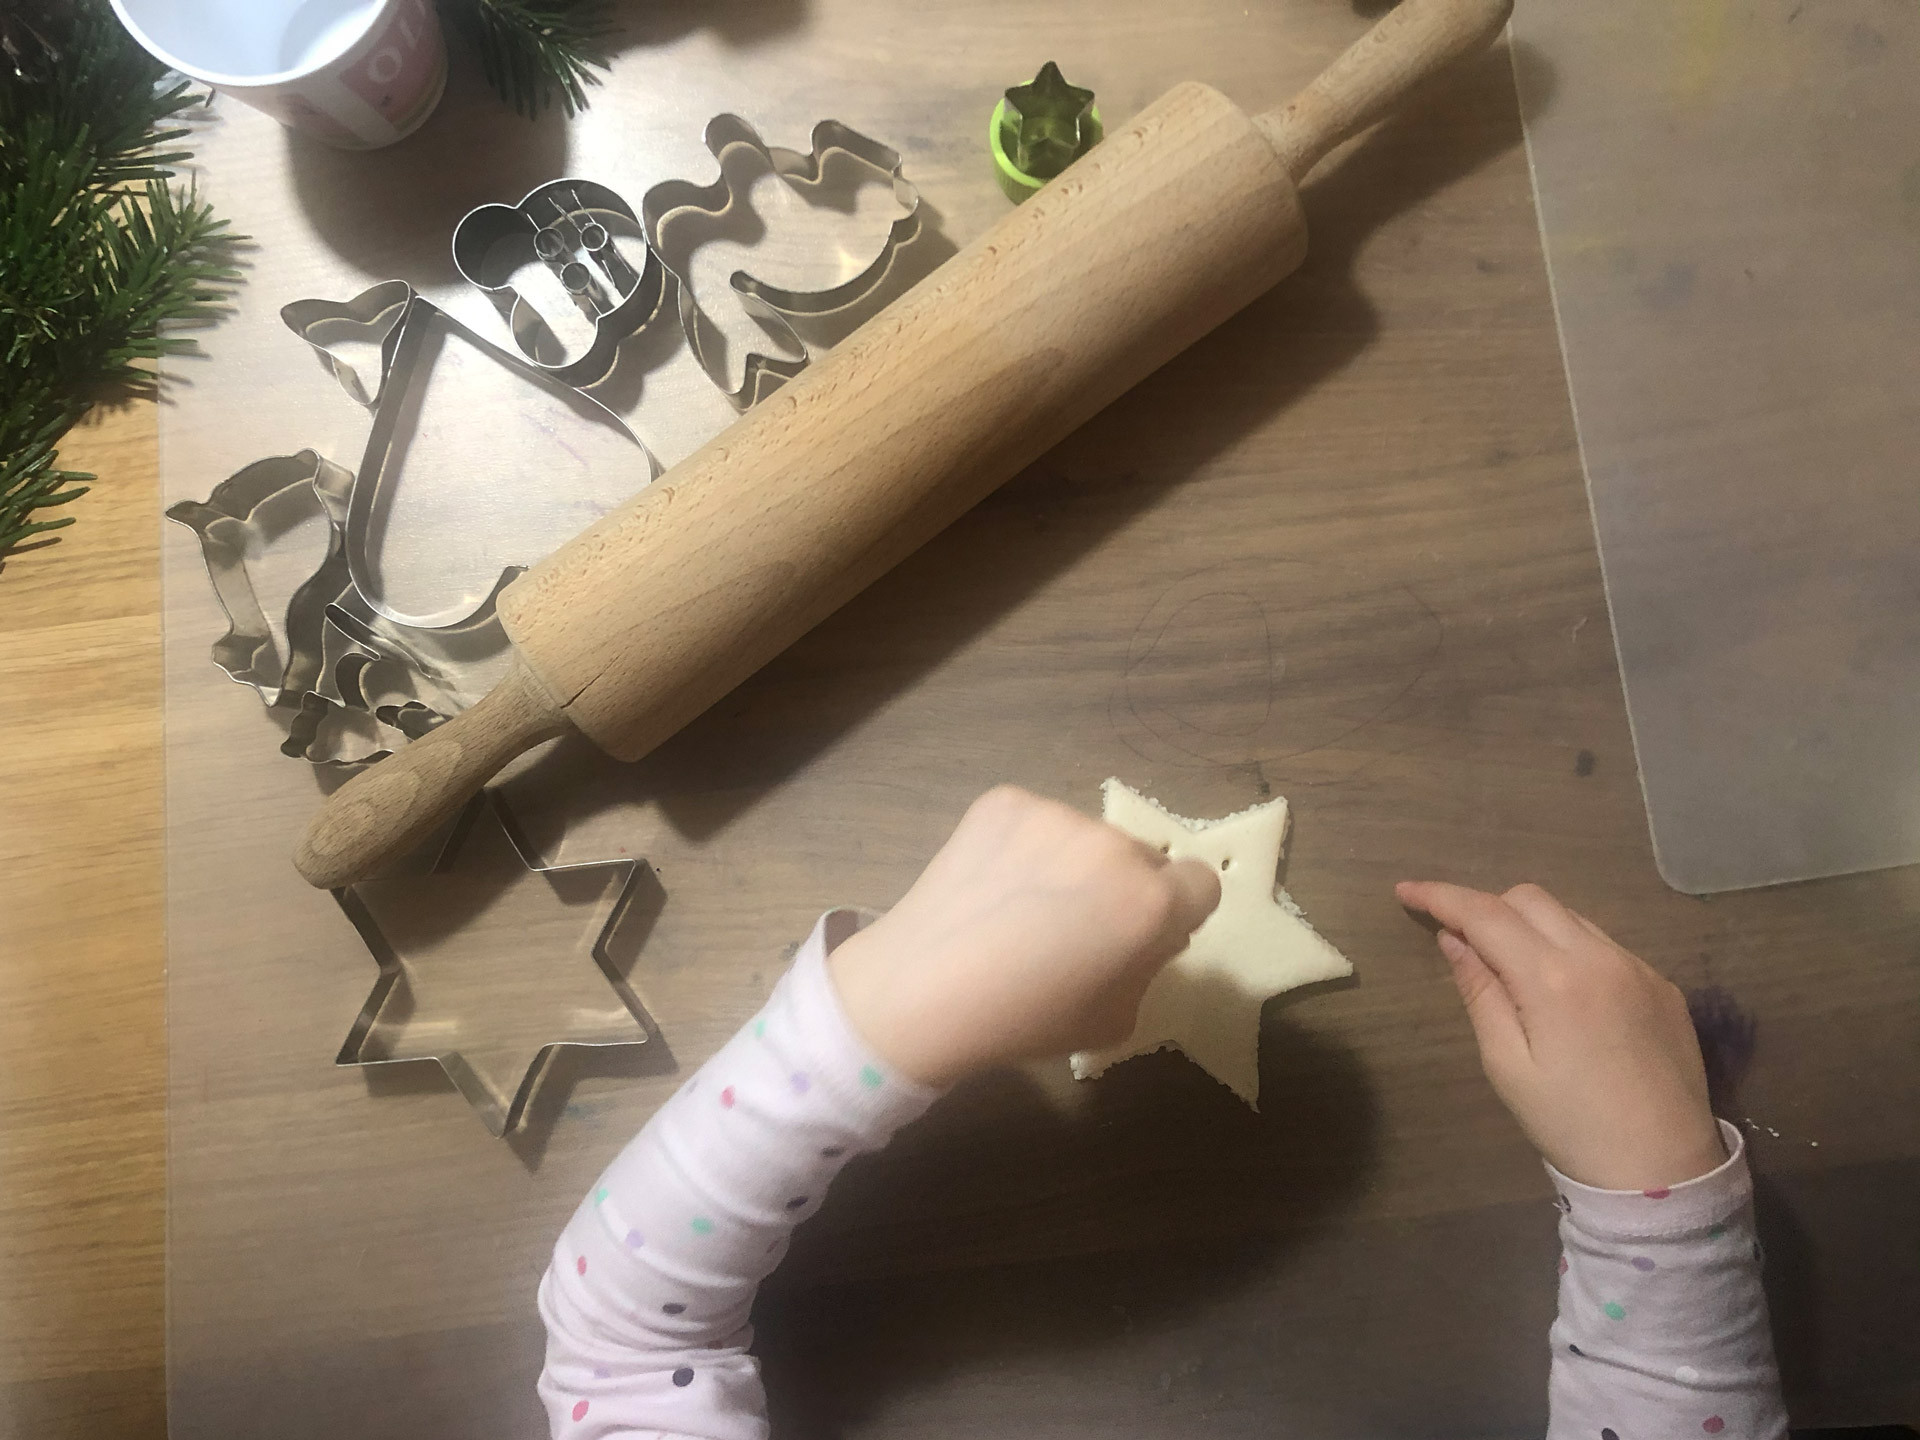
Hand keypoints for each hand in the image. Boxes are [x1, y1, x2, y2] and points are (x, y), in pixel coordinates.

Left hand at [829, 786, 1220, 1085]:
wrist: (919, 990)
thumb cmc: (1022, 1021)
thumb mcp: (1115, 1021)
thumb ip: (1147, 969)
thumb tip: (1145, 935)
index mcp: (1150, 903)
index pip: (1200, 884)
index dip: (1175, 912)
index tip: (1139, 934)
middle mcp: (1112, 846)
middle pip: (1142, 857)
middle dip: (1122, 886)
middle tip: (1073, 926)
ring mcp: (1055, 815)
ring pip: (1086, 837)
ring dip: (1072, 863)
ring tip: (1021, 907)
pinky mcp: (1006, 801)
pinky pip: (1036, 821)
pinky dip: (1024, 846)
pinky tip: (992, 885)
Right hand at [1395, 879, 1725, 1190]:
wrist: (1664, 1168)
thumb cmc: (1570, 1125)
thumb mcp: (1508, 1066)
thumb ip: (1480, 992)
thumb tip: (1455, 940)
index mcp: (1552, 978)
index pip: (1485, 913)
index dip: (1440, 896)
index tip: (1407, 892)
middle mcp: (1599, 956)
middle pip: (1530, 898)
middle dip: (1487, 907)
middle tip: (1462, 942)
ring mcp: (1638, 966)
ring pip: (1571, 916)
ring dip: (1531, 927)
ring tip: (1514, 971)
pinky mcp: (1663, 984)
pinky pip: (1605, 945)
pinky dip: (1571, 951)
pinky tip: (1566, 996)